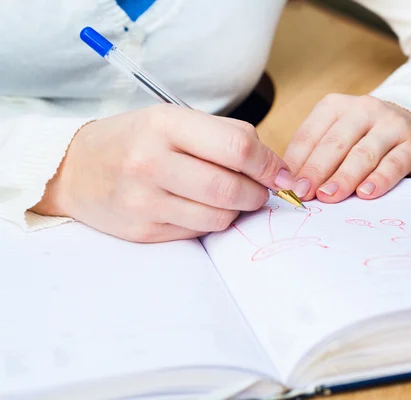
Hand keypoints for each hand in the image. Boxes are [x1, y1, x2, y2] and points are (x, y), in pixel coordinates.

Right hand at [31, 104, 295, 242]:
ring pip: (220, 217)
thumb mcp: (173, 120)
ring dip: (236, 210)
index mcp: (165, 125)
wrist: (77, 169)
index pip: (238, 147)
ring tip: (228, 196)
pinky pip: (198, 232)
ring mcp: (145, 201)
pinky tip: (201, 207)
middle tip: (260, 190)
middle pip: (232, 188)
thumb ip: (224, 137)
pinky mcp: (144, 230)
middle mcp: (151, 162)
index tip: (282, 173)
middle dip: (258, 193)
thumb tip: (277, 168)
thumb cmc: (135, 140)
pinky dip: (211, 222)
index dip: (270, 164)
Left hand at [284, 94, 410, 202]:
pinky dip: (379, 180)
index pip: (310, 135)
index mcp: (335, 106)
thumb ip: (314, 157)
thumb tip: (290, 186)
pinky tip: (365, 194)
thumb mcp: (336, 138)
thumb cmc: (363, 138)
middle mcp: (364, 110)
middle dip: (317, 171)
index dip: (298, 162)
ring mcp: (391, 124)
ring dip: (344, 178)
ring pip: (364, 154)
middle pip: (335, 143)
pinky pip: (394, 164)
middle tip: (304, 193)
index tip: (288, 186)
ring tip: (329, 196)